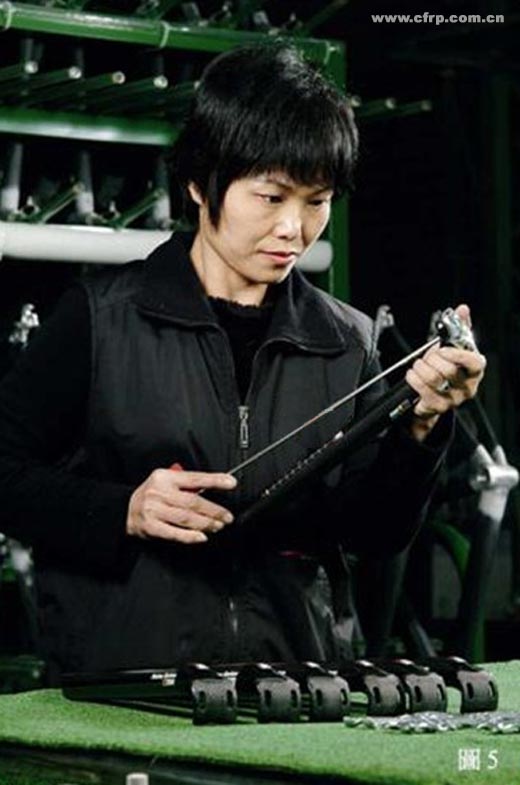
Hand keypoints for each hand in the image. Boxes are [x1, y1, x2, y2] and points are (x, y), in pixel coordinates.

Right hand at [126, 468, 236, 543]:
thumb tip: (212, 486)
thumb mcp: (165, 481)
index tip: (230, 483)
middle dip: (214, 510)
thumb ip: (185, 483)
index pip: (194, 478)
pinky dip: (190, 536)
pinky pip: (174, 533)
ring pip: (186, 518)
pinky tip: (201, 536)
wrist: (125, 509)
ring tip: (217, 526)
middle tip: (227, 516)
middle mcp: (159, 492)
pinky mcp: (151, 527)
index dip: (214, 481)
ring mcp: (154, 510)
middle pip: (193, 502)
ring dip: (206, 524)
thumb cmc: (150, 494)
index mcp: (165, 477)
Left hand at [405, 304, 485, 440]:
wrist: (431, 395)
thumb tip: (462, 309)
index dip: (458, 354)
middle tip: (427, 357)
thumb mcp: (452, 347)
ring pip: (434, 379)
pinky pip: (422, 390)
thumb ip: (459, 327)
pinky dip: (413, 378)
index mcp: (475, 371)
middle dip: (432, 359)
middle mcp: (467, 387)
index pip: (475, 363)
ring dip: (421, 367)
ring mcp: (454, 399)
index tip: (443, 349)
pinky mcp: (438, 407)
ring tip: (419, 365)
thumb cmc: (444, 368)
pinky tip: (413, 374)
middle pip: (449, 370)